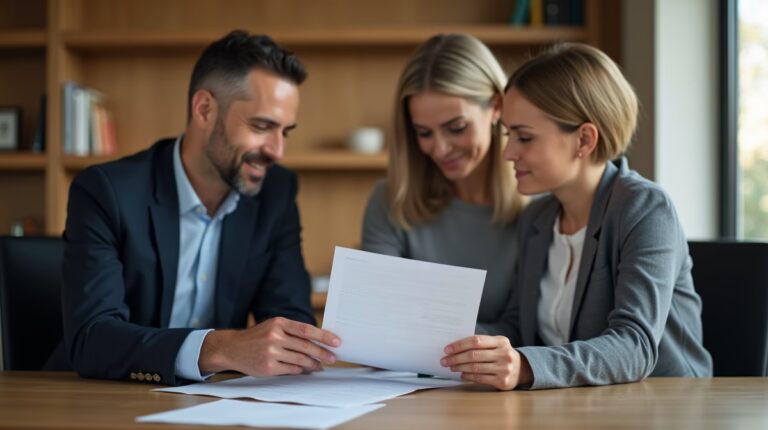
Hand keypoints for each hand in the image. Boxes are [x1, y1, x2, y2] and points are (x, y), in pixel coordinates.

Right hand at [198, 317, 340, 376]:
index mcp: (278, 323)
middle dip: (322, 353)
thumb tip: (317, 341)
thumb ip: (292, 332)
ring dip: (313, 364)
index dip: (323, 336)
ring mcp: (271, 353)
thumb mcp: (273, 327)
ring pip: (300, 360)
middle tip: (333, 357)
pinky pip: (291, 370)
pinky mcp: (268, 367)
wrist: (232, 348)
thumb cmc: (257, 337)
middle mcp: (274, 337)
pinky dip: (300, 370)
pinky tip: (305, 369)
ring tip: (320, 365)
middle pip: (305, 346)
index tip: (336, 341)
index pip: (306, 329)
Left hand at [440, 335, 532, 390]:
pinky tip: (461, 375)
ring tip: (451, 367)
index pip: (476, 341)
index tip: (447, 349)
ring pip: (475, 367)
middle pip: (474, 355)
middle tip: (445, 360)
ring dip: (460, 367)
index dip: (459, 345)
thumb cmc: (502, 354)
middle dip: (456, 358)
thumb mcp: (497, 344)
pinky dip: (468, 376)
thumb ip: (481, 344)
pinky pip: (480, 378)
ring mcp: (504, 368)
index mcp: (501, 341)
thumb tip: (455, 347)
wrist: (522, 369)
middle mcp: (504, 354)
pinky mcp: (502, 381)